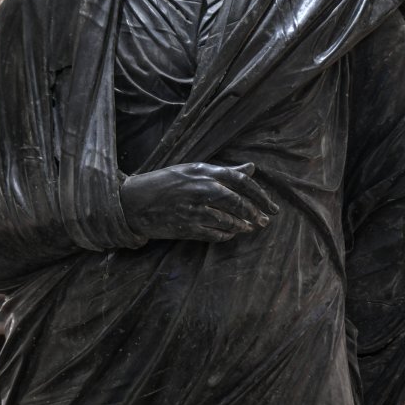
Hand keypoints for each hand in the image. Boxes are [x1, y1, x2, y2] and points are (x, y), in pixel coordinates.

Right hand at [120, 162, 279, 242]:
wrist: (133, 201)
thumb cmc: (164, 183)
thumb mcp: (193, 170)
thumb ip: (223, 171)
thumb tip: (251, 169)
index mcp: (203, 172)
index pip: (241, 181)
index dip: (260, 195)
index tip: (271, 205)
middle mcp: (201, 189)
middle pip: (238, 202)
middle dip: (255, 213)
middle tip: (265, 220)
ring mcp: (194, 209)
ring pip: (228, 220)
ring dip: (242, 226)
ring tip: (249, 228)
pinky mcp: (187, 227)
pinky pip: (214, 234)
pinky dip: (226, 235)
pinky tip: (230, 234)